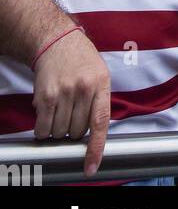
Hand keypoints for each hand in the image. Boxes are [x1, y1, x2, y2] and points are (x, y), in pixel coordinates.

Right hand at [32, 29, 110, 176]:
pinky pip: (43, 128)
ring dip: (58, 130)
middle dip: (74, 130)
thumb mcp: (100, 74)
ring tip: (60, 111)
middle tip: (71, 114)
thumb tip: (96, 135)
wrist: (56, 41)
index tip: (91, 167)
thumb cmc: (81, 60)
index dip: (96, 148)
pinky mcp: (45, 96)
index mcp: (101, 84)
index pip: (100, 123)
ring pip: (60, 132)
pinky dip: (43, 130)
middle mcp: (83, 88)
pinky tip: (46, 116)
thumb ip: (100, 102)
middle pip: (77, 131)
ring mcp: (64, 92)